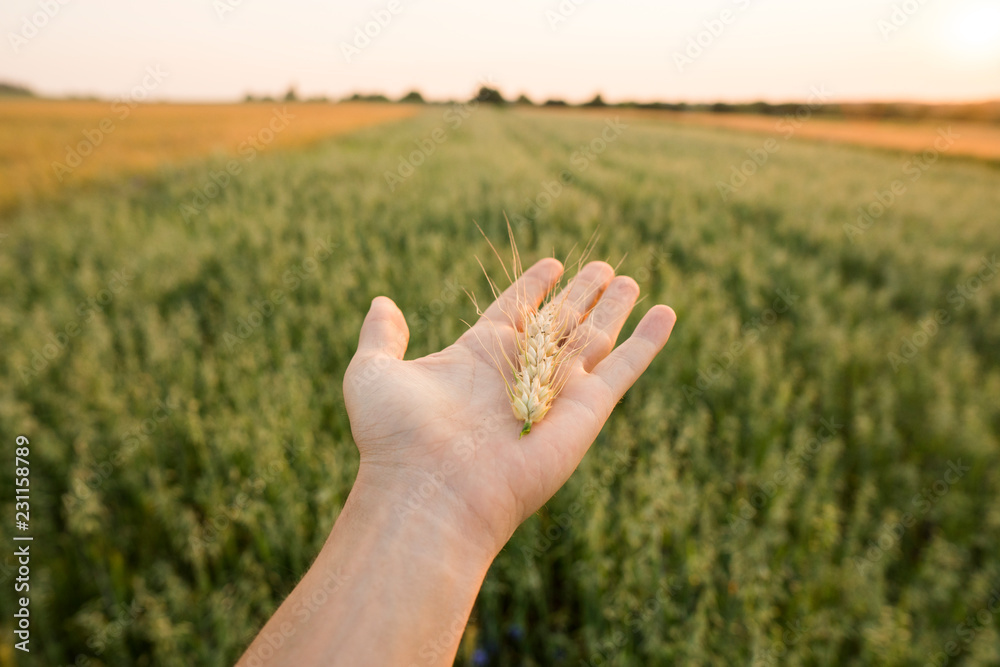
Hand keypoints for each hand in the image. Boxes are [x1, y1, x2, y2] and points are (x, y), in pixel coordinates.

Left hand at [343, 258, 676, 557]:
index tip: (551, 264)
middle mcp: (518, 374)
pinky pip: (624, 369)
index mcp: (476, 357)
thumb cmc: (396, 436)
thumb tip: (383, 301)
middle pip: (559, 323)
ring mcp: (554, 393)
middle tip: (602, 268)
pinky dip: (648, 341)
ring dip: (613, 310)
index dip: (533, 286)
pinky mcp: (586, 412)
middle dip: (580, 295)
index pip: (514, 311)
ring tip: (629, 280)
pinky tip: (667, 313)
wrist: (430, 491)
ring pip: (593, 339)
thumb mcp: (372, 372)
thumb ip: (381, 335)